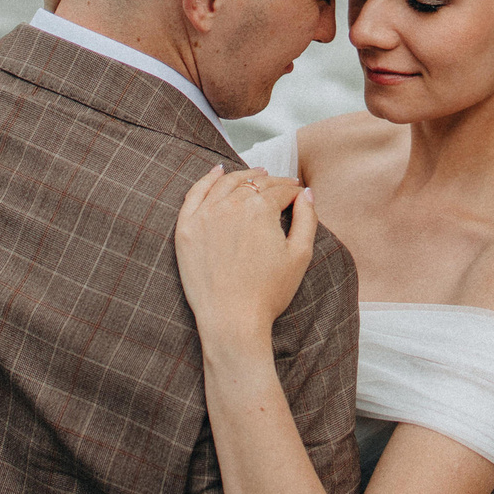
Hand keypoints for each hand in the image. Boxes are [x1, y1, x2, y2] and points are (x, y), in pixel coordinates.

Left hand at [174, 165, 315, 351]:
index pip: (281, 191)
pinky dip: (207, 179)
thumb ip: (307, 219)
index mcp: (261, 209)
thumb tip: (307, 194)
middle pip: (256, 184)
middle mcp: (231, 205)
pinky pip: (195, 194)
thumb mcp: (300, 255)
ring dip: (244, 175)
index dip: (294, 192)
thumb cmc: (268, 293)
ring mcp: (205, 215)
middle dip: (273, 182)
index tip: (299, 195)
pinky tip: (217, 172)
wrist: (231, 321)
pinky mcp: (186, 228)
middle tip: (283, 186)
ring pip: (227, 183)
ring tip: (256, 174)